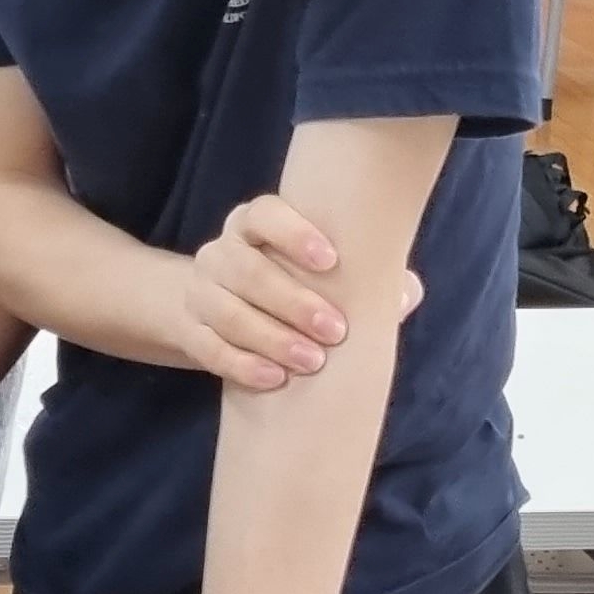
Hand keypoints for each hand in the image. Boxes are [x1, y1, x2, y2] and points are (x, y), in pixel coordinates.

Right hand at [171, 197, 418, 392]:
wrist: (217, 315)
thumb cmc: (289, 287)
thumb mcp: (319, 275)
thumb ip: (363, 277)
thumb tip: (405, 290)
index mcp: (252, 225)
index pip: (264, 214)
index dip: (294, 233)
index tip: (331, 260)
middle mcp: (220, 252)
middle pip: (245, 269)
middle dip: (292, 301)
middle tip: (336, 331)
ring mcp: (199, 291)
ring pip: (226, 311)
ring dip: (270, 337)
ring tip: (312, 361)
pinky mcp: (188, 330)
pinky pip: (208, 347)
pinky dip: (241, 364)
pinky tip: (275, 379)